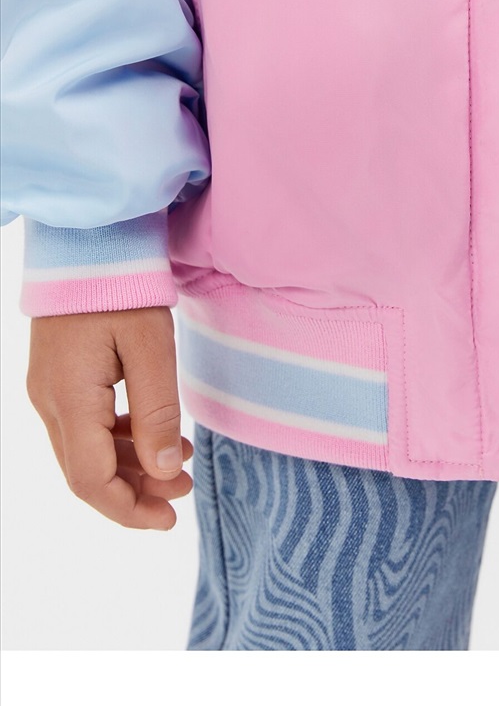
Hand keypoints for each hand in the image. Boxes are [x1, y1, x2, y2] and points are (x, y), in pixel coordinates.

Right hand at [26, 306, 192, 530]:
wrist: (86, 245)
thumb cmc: (121, 287)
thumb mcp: (152, 348)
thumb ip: (158, 412)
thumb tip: (164, 471)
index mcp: (70, 398)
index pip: (90, 479)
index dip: (128, 509)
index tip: (170, 518)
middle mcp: (49, 402)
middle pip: (86, 471)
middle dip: (135, 491)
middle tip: (184, 492)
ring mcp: (49, 390)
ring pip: (86, 451)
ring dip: (130, 465)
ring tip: (180, 461)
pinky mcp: (59, 379)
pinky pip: (85, 426)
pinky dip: (119, 439)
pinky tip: (153, 433)